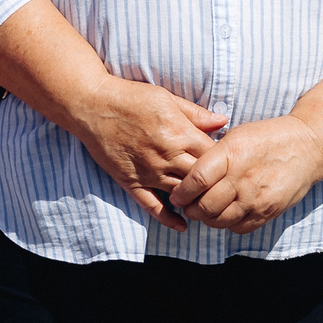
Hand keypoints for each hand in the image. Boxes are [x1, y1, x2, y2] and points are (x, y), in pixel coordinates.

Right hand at [61, 75, 225, 229]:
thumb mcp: (167, 98)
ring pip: (181, 194)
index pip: (214, 155)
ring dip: (196, 202)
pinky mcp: (131, 182)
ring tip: (208, 206)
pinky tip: (182, 225)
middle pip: (201, 179)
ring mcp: (148, 172)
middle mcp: (166, 156)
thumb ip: (196, 114)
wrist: (92, 106)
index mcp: (179, 133)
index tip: (229, 163)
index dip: (225, 161)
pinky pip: (152, 206)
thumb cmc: (131, 97)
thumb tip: (223, 121)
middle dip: (215, 185)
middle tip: (224, 189)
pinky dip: (168, 218)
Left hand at [164, 114, 322, 232]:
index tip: (176, 196)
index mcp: (231, 153)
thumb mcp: (237, 135)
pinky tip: (227, 214)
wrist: (308, 146)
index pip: (197, 180)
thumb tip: (188, 175)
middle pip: (205, 205)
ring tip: (205, 211)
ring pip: (220, 220)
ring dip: (207, 219)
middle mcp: (243, 177)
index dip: (182, 192)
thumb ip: (213, 155)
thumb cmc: (268, 137)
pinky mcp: (269, 211)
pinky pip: (239, 227)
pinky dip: (228, 224)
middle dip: (191, 209)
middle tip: (188, 207)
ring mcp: (257, 197)